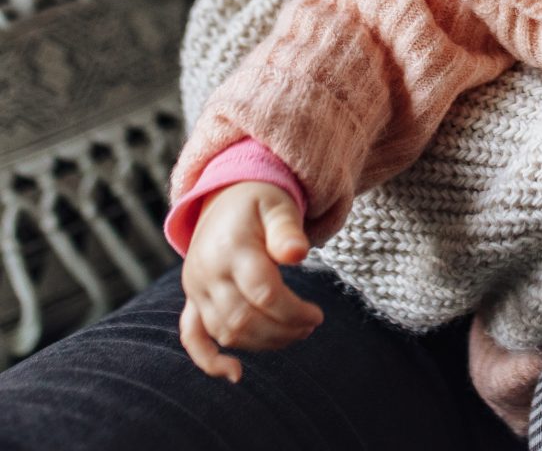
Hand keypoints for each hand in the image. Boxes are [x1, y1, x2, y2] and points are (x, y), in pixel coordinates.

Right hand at [178, 182, 323, 380]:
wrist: (224, 198)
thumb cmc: (260, 201)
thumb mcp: (278, 205)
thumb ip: (288, 229)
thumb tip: (299, 255)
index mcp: (232, 248)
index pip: (263, 293)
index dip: (293, 311)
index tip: (318, 316)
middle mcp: (207, 273)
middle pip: (244, 318)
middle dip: (283, 330)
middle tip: (311, 326)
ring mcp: (196, 289)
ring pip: (225, 331)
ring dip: (263, 342)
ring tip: (295, 334)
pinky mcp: (192, 300)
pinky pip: (192, 337)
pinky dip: (209, 359)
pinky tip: (236, 374)